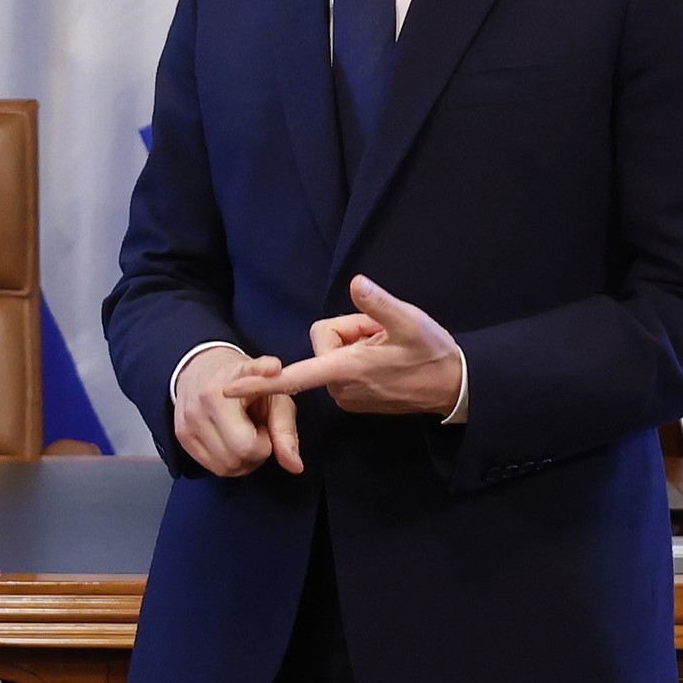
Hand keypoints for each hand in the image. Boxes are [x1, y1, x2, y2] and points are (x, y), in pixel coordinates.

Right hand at [173, 344, 304, 477]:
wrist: (205, 364)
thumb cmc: (246, 378)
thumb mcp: (274, 394)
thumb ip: (285, 430)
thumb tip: (295, 466)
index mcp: (223, 394)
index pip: (246, 445)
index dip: (265, 444)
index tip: (265, 426)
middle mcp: (200, 409)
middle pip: (235, 459)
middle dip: (255, 453)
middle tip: (256, 431)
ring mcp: (187, 423)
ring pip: (224, 467)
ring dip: (241, 460)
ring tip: (243, 434)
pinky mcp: (181, 435)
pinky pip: (211, 467)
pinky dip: (227, 461)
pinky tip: (230, 441)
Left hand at [224, 276, 464, 416]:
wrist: (453, 387)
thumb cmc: (432, 352)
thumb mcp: (410, 321)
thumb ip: (379, 303)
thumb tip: (356, 282)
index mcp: (346, 369)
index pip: (294, 376)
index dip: (260, 383)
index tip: (229, 389)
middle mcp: (340, 386)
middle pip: (324, 343)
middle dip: (350, 332)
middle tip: (382, 335)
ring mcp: (346, 396)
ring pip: (333, 354)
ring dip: (356, 345)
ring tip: (387, 348)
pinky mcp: (353, 400)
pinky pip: (342, 368)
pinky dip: (360, 358)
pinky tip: (385, 359)